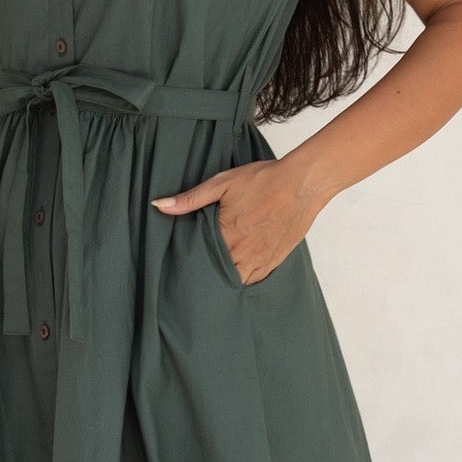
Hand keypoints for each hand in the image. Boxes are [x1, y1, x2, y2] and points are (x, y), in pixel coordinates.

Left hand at [151, 156, 321, 285]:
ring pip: (236, 280)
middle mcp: (242, 252)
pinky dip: (244, 280)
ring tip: (212, 278)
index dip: (188, 263)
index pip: (199, 259)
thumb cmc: (263, 180)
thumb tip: (159, 204)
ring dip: (224, 279)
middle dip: (204, 275)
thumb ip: (190, 198)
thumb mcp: (222, 183)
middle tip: (191, 277)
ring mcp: (260, 259)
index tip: (178, 266)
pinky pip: (255, 280)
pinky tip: (236, 275)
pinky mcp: (275, 260)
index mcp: (226, 234)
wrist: (302, 183)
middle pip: (216, 274)